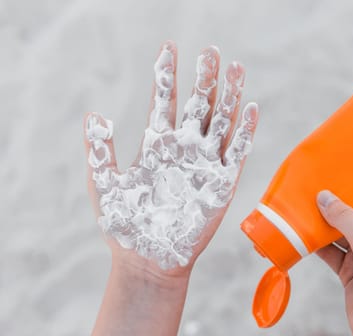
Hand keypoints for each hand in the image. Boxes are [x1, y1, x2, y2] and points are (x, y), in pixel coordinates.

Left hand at [83, 42, 257, 274]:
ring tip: (236, 67)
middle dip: (205, 77)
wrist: (148, 260)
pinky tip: (249, 108)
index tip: (169, 48)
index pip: (164, 100)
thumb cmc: (125, 226)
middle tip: (211, 51)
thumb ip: (100, 150)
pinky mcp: (222, 183)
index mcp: (156, 144)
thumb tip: (93, 114)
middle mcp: (183, 148)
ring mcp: (205, 163)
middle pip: (198, 104)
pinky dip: (245, 131)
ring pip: (221, 121)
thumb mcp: (105, 184)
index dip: (167, 74)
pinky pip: (237, 152)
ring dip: (229, 95)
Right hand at [316, 187, 352, 335]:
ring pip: (339, 228)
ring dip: (323, 218)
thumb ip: (347, 219)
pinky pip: (329, 250)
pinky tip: (301, 232)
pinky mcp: (348, 270)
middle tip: (319, 176)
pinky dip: (315, 243)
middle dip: (339, 194)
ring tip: (303, 201)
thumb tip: (324, 196)